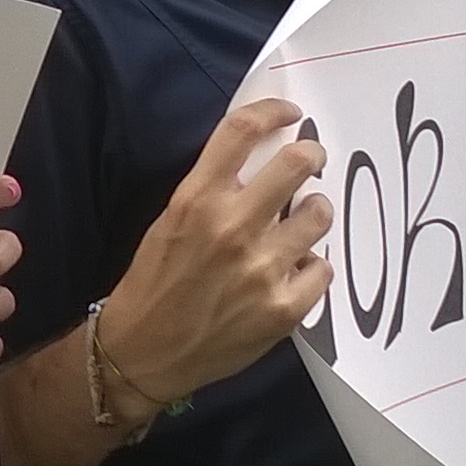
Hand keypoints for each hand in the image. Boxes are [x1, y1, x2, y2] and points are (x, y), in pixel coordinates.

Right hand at [92, 100, 334, 409]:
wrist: (143, 354)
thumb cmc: (153, 283)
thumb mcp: (170, 222)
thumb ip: (212, 190)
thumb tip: (262, 160)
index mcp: (196, 200)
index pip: (243, 131)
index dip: (273, 112)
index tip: (289, 114)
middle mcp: (232, 228)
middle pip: (297, 163)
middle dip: (311, 156)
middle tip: (311, 162)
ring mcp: (262, 269)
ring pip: (319, 215)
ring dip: (313, 213)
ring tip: (301, 223)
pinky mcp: (283, 308)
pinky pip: (322, 269)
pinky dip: (311, 268)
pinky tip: (294, 272)